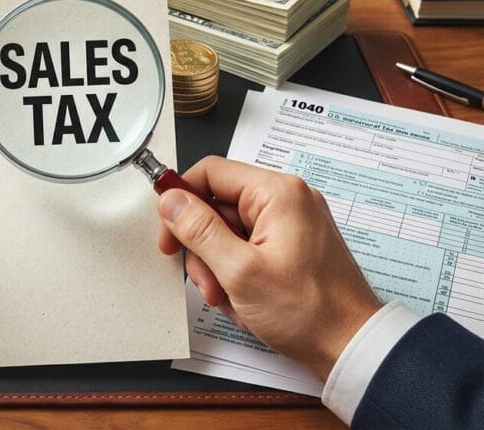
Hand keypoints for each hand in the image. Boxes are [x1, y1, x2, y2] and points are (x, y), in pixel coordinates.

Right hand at [158, 156, 380, 380]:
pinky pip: (247, 248)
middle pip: (218, 206)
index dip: (181, 201)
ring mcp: (291, 223)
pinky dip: (237, 274)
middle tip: (207, 282)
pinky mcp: (291, 245)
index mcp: (277, 193)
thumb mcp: (240, 271)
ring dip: (218, 267)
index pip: (210, 172)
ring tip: (228, 298)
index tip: (168, 233)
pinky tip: (245, 302)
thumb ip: (199, 230)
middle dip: (203, 248)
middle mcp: (286, 200)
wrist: (353, 348)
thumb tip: (169, 200)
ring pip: (229, 231)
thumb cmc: (309, 312)